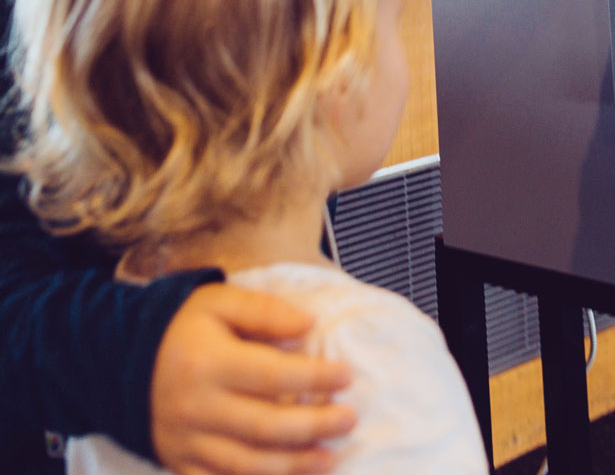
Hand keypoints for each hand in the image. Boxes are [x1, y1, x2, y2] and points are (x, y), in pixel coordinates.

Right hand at [151, 284, 354, 474]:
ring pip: (248, 464)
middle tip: (350, 418)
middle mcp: (198, 408)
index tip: (347, 375)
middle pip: (266, 427)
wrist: (120, 360)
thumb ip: (264, 311)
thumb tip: (310, 324)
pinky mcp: (178, 464)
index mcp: (209, 363)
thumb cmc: (182, 326)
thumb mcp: (219, 302)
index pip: (273, 376)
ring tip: (331, 457)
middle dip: (314, 426)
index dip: (315, 379)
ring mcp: (186, 442)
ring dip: (294, 465)